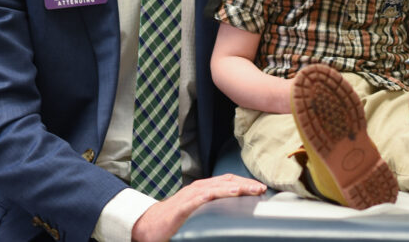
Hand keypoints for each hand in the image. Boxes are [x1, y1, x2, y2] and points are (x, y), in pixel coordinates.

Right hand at [131, 174, 266, 241]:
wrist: (147, 226)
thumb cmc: (173, 220)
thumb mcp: (197, 212)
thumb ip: (213, 209)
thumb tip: (234, 214)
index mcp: (203, 190)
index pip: (228, 181)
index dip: (245, 183)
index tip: (261, 189)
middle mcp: (198, 189)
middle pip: (225, 182)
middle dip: (245, 184)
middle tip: (261, 189)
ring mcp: (189, 197)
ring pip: (214, 188)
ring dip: (232, 188)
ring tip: (247, 189)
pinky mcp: (181, 208)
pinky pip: (198, 200)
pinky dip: (211, 196)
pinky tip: (222, 195)